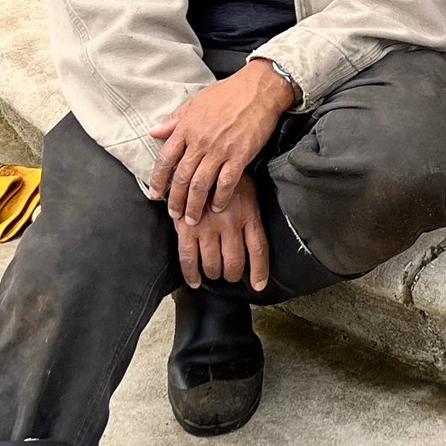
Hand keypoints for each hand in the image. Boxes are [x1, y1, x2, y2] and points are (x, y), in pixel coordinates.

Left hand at [148, 59, 293, 224]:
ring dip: (194, 205)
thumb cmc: (229, 92)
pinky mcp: (240, 155)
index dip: (158, 180)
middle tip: (174, 215)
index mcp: (187, 128)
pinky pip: (226, 182)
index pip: (166, 159)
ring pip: (201, 185)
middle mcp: (200, 141)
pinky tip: (217, 207)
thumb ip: (175, 120)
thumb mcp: (197, 101)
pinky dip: (221, 198)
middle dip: (175, 200)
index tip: (155, 194)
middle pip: (182, 178)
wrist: (259, 88)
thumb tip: (155, 132)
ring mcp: (220, 149)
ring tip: (192, 218)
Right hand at [174, 174, 269, 291]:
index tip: (258, 286)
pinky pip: (188, 260)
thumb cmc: (227, 178)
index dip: (259, 271)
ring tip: (215, 272)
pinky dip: (192, 275)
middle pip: (235, 262)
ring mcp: (207, 227)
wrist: (200, 160)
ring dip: (215, 273)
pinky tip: (196, 282)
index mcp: (249, 214)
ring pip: (213, 265)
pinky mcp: (186, 229)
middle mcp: (230, 224)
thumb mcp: (249, 191)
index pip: (258, 250)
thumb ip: (252, 214)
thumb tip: (255, 239)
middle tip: (230, 273)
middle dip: (233, 273)